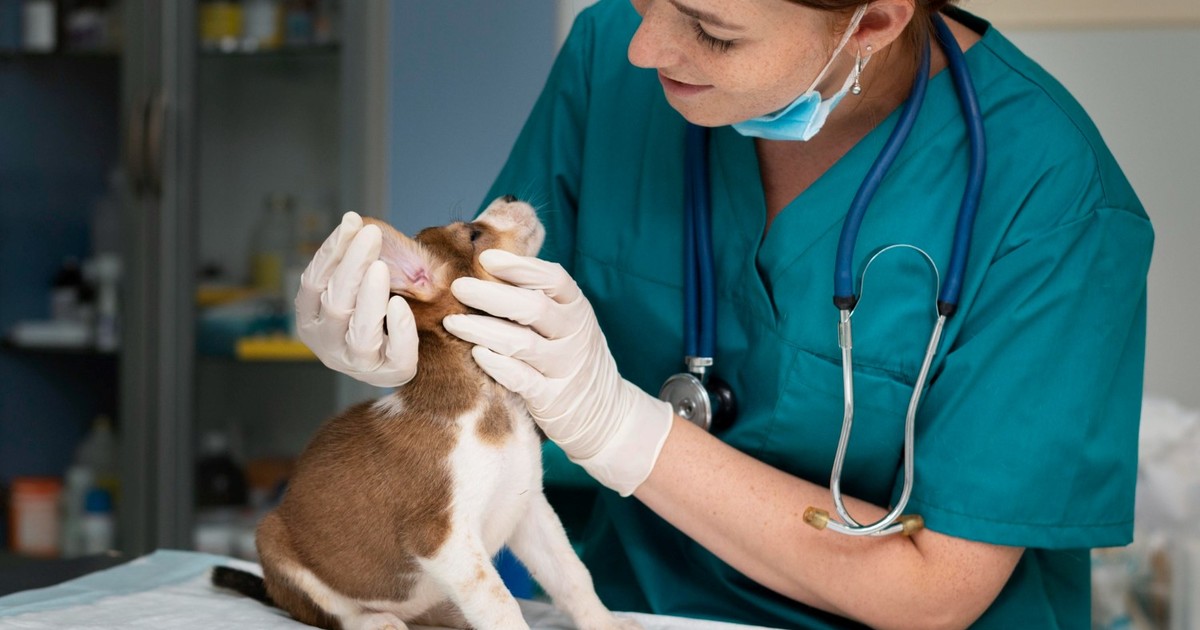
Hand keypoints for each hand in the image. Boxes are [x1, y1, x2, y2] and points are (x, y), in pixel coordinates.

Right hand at [294, 211, 418, 387]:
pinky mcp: (388, 372)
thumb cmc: (370, 312)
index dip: (331, 251)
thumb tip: (356, 222)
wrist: (390, 359)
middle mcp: (326, 341)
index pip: (313, 281)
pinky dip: (399, 328)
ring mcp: (356, 361)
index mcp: (310, 317)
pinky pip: (394, 353)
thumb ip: (354, 261)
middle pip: (335, 302)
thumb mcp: (355, 286)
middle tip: (371, 234)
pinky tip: (400, 303)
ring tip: (381, 266)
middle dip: (352, 264)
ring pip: (359, 330)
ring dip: (369, 296)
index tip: (352, 221)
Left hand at [443, 250, 673, 495]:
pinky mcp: (551, 399)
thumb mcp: (568, 322)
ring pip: (522, 343)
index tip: (487, 259)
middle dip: (491, 295)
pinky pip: (522, 380)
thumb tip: (489, 263)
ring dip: (484, 329)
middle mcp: (574, 335)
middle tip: (458, 287)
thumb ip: (538, 296)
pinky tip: (477, 354)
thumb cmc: (571, 356)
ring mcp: (564, 368)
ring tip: (452, 321)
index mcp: (577, 309)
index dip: (520, 267)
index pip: (554, 279)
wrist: (606, 413)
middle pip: (533, 308)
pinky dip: (498, 365)